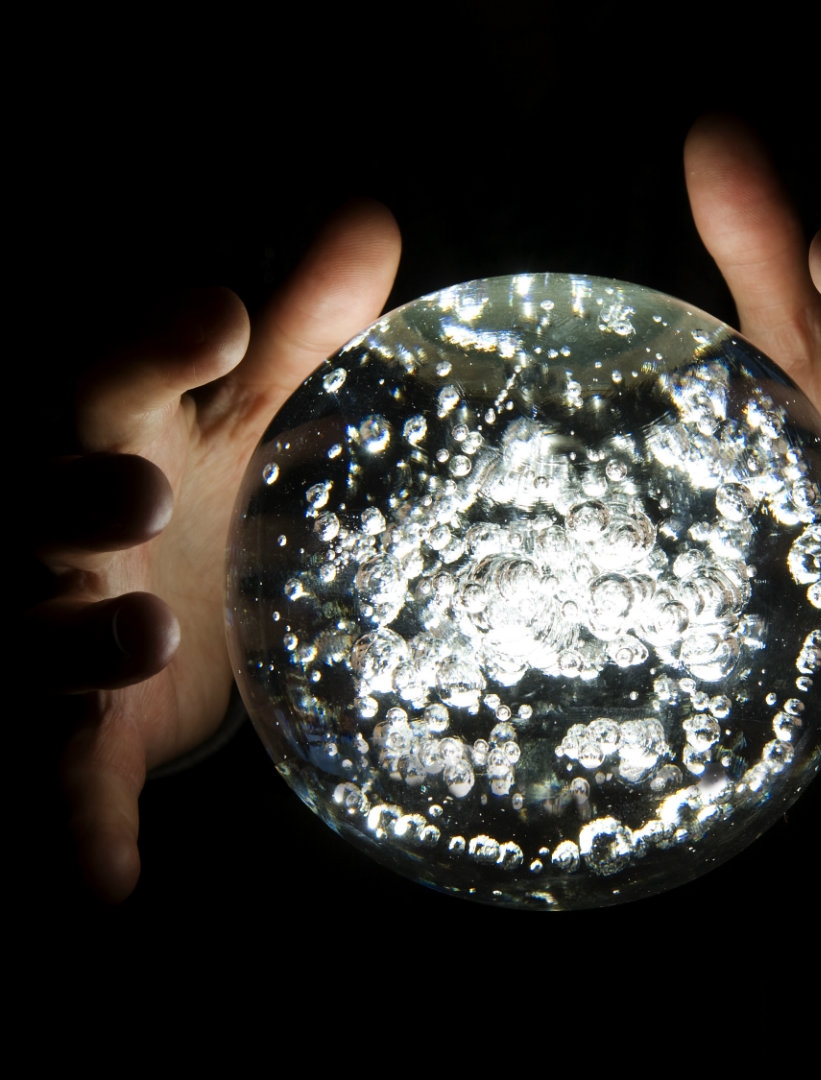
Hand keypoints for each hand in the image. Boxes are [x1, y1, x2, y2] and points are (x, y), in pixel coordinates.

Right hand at [37, 202, 399, 900]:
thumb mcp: (245, 418)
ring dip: (68, 638)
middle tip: (138, 487)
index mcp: (113, 439)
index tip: (222, 315)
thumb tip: (373, 215)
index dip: (153, 343)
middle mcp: (58, 531)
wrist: (134, 622)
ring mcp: (40, 635)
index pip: (110, 372)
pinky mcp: (54, 735)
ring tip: (137, 631)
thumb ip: (304, 331)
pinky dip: (69, 828)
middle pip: (31, 499)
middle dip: (68, 490)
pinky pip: (48, 778)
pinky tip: (101, 887)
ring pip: (22, 635)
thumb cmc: (188, 497)